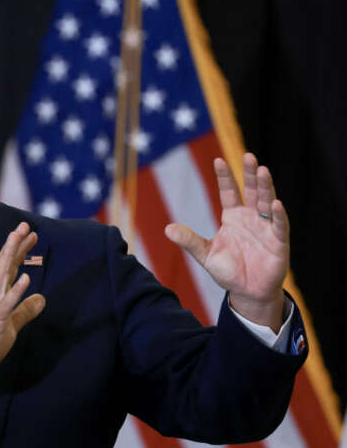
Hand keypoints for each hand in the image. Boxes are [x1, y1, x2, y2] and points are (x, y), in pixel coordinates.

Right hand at [0, 222, 45, 403]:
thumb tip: (42, 299)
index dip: (19, 251)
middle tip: (24, 225)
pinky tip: (25, 278)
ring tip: (19, 238)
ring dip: (10, 256)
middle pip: (3, 265)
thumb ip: (26, 310)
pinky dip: (16, 290)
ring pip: (1, 276)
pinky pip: (7, 303)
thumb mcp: (12, 324)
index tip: (29, 235)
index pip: (8, 268)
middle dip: (14, 244)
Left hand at [164, 153, 288, 330]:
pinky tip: (275, 203)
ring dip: (266, 187)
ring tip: (263, 170)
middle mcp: (251, 217)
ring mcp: (266, 228)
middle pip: (252, 190)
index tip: (218, 160)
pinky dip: (278, 215)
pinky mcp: (279, 242)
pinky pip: (279, 225)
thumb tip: (167, 228)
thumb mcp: (205, 255)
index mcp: (233, 217)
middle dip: (250, 173)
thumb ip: (189, 241)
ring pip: (267, 202)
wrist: (247, 292)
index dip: (225, 177)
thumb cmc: (228, 271)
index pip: (229, 192)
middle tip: (248, 155)